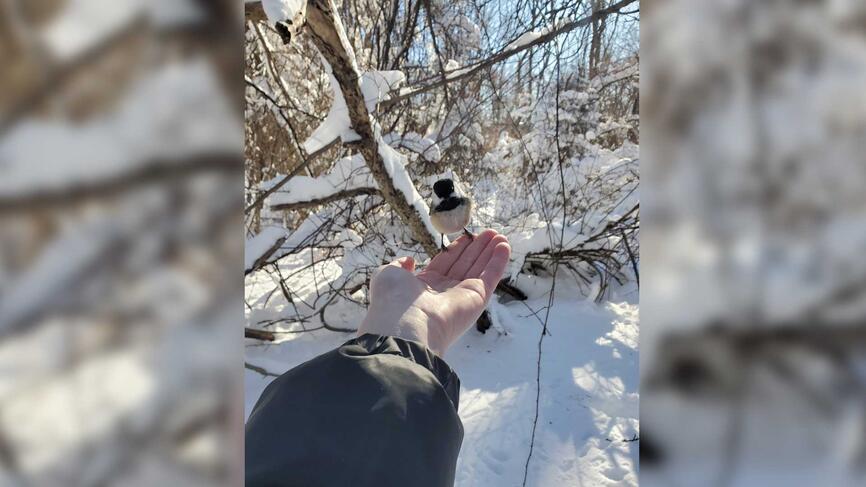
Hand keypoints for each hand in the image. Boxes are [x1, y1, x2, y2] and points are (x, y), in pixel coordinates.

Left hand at [358, 229, 510, 355]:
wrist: (405, 325)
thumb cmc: (393, 299)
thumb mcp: (388, 274)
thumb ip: (399, 265)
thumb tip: (409, 261)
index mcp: (424, 287)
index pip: (445, 263)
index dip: (457, 248)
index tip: (466, 235)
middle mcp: (444, 292)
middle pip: (465, 264)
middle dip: (477, 248)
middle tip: (488, 232)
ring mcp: (462, 296)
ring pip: (479, 268)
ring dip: (490, 251)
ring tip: (500, 235)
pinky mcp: (476, 299)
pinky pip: (490, 277)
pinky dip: (498, 262)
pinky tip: (504, 246)